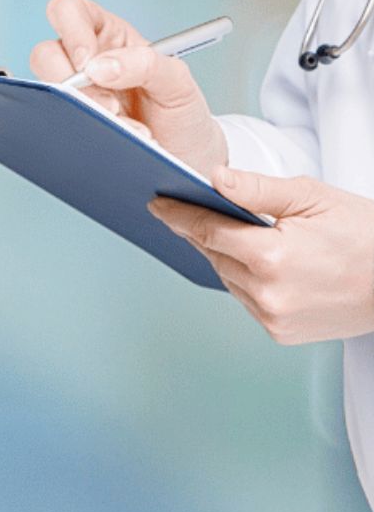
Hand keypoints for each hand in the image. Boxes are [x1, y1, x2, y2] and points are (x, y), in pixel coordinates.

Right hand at [30, 0, 227, 176]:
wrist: (185, 160)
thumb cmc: (182, 115)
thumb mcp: (178, 80)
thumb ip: (146, 63)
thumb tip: (98, 68)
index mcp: (109, 37)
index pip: (69, 12)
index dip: (71, 32)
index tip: (89, 64)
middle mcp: (85, 64)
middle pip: (45, 55)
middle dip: (73, 83)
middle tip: (109, 106)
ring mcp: (75, 98)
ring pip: (47, 93)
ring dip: (82, 112)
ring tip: (122, 127)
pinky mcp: (70, 128)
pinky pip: (56, 126)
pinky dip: (83, 134)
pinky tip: (112, 141)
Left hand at [149, 167, 373, 343]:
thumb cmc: (367, 235)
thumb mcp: (315, 198)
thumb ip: (258, 190)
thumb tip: (215, 179)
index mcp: (271, 256)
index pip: (209, 230)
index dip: (180, 215)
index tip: (159, 204)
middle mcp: (266, 293)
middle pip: (215, 256)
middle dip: (202, 233)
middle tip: (186, 212)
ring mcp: (271, 318)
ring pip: (228, 280)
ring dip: (225, 258)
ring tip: (231, 236)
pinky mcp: (278, 333)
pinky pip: (247, 301)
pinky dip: (246, 281)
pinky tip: (260, 266)